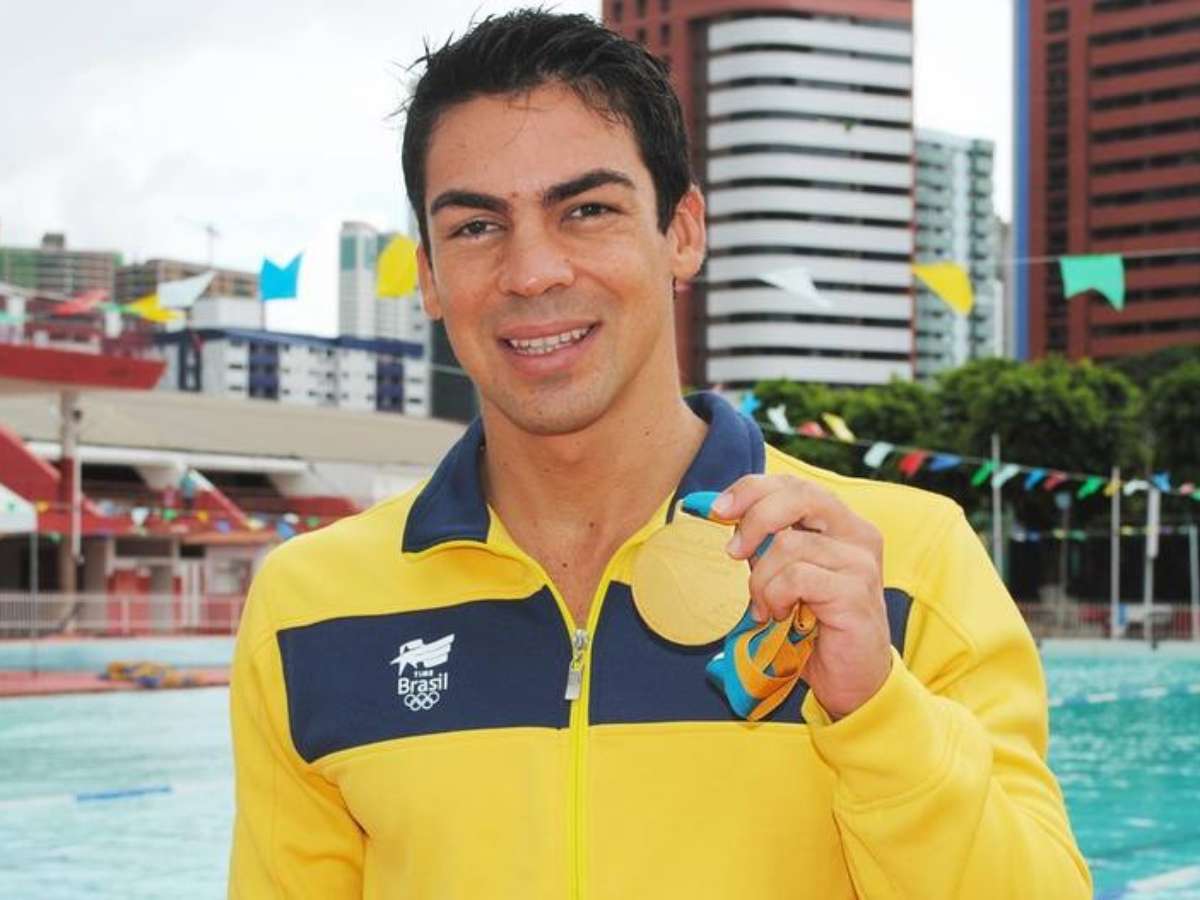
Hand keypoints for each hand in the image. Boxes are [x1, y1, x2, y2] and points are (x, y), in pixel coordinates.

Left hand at [712, 474, 891, 719]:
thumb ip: (767, 543)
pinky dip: (775, 596)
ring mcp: (860, 562)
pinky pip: (796, 577)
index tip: (719, 510)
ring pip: (788, 545)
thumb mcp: (786, 573)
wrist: (852, 678)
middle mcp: (858, 534)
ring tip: (766, 606)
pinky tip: (779, 615)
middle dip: (754, 518)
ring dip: (762, 579)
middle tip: (733, 552)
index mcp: (843, 522)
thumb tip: (724, 512)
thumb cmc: (815, 624)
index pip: (795, 484)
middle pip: (799, 494)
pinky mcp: (855, 592)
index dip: (752, 489)